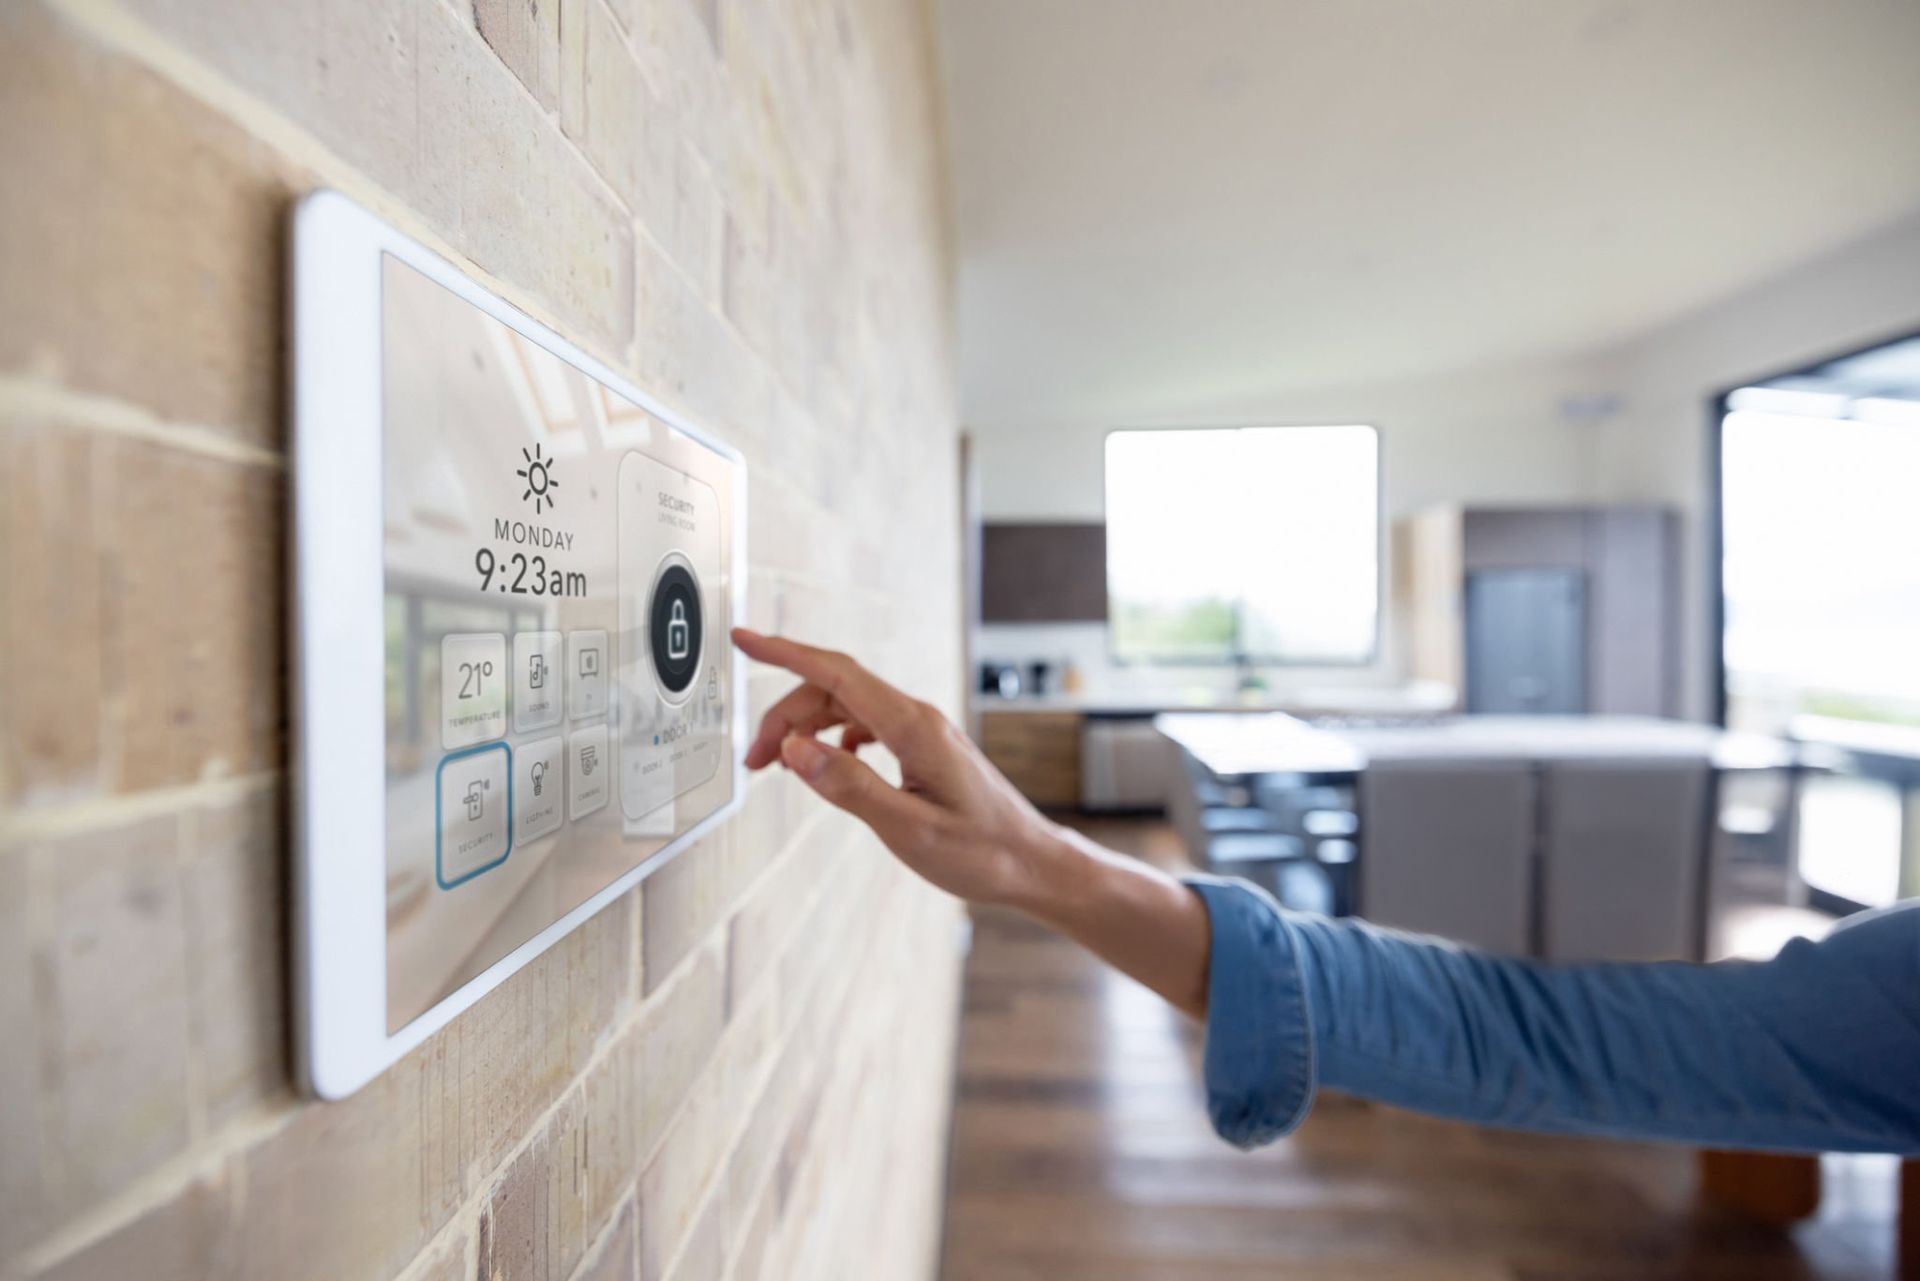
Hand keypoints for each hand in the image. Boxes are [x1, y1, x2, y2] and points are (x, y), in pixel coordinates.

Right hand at [731, 627, 1068, 908]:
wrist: (1032, 863)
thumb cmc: (982, 853)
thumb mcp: (908, 830)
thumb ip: (849, 787)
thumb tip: (795, 751)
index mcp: (914, 728)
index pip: (837, 674)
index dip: (785, 653)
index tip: (744, 639)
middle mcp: (919, 719)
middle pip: (834, 692)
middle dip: (785, 716)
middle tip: (756, 761)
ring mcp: (923, 731)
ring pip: (848, 709)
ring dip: (807, 730)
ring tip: (781, 767)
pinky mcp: (925, 748)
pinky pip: (867, 726)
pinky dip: (834, 739)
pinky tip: (829, 766)